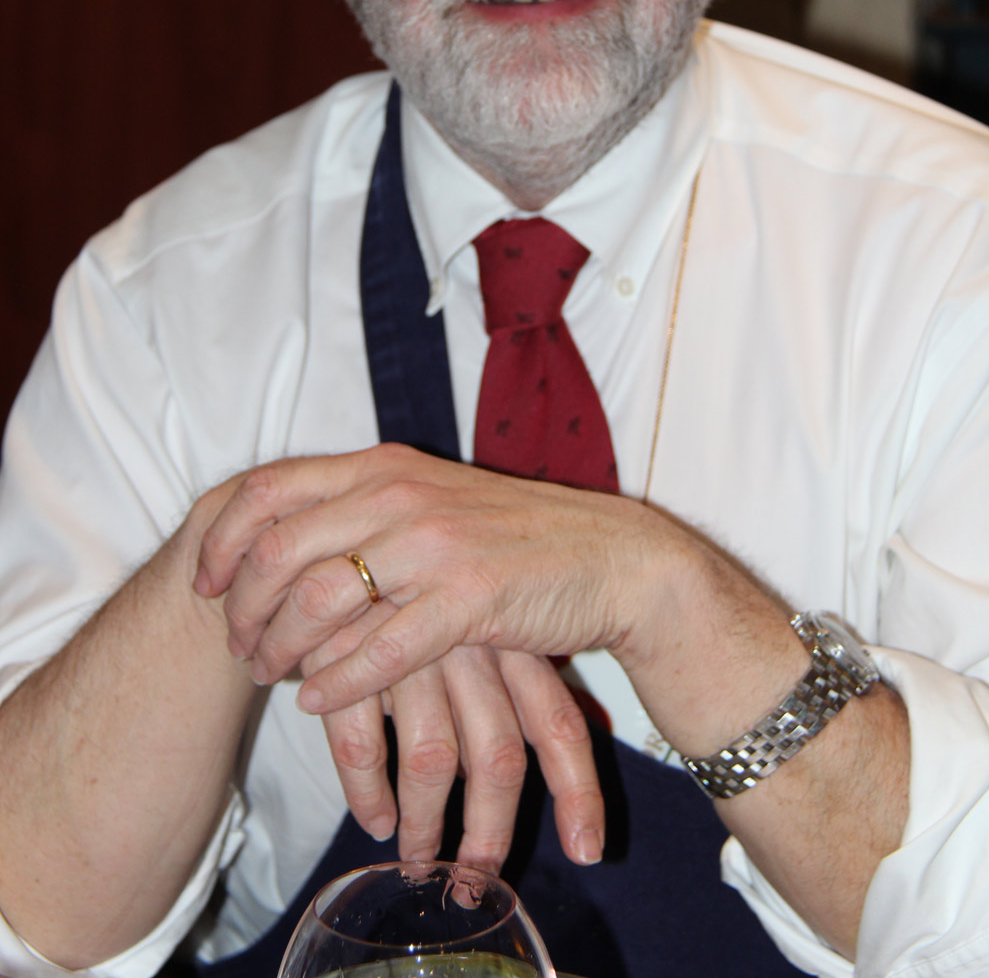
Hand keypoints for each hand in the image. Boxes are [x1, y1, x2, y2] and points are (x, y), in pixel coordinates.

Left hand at [195, 444, 647, 712]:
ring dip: (279, 650)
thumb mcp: (428, 501)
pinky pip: (378, 653)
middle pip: (277, 550)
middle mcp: (399, 494)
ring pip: (318, 602)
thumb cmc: (511, 537)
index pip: (267, 488)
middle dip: (241, 608)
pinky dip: (336, 684)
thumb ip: (360, 509)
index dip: (220, 539)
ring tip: (271, 676)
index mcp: (382, 465)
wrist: (608, 559)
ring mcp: (434, 546)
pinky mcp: (468, 601)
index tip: (201, 584)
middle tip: (236, 645)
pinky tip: (318, 701)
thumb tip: (276, 544)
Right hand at [317, 611, 603, 868]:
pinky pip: (364, 745)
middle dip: (490, 830)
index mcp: (511, 639)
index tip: (588, 852)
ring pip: (432, 760)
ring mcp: (410, 651)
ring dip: (424, 824)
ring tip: (417, 858)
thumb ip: (504, 684)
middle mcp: (470, 646)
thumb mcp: (473, 624)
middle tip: (477, 877)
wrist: (334, 525)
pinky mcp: (349, 656)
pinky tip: (374, 819)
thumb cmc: (415, 587)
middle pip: (498, 756)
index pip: (559, 723)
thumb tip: (507, 761)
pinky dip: (368, 794)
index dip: (578, 791)